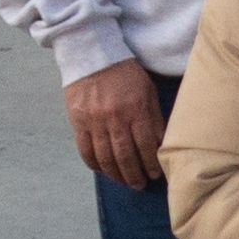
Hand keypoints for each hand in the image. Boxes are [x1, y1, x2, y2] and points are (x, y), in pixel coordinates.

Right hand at [64, 58, 164, 188]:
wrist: (92, 54)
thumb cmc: (125, 73)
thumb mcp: (147, 90)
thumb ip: (153, 118)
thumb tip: (160, 145)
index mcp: (136, 109)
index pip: (147, 145)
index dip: (152, 164)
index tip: (156, 175)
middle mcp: (115, 118)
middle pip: (126, 156)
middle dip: (135, 175)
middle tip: (140, 185)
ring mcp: (94, 121)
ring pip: (106, 158)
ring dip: (116, 175)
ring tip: (124, 182)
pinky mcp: (77, 121)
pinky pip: (85, 150)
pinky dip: (94, 165)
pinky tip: (103, 170)